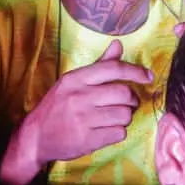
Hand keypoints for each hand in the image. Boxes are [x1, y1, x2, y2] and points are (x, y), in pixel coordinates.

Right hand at [1, 41, 152, 184]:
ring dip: (125, 117)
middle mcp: (79, 97)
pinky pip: (119, 133)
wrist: (35, 136)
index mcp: (76, 79)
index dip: (135, 71)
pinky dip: (118, 132)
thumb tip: (118, 44)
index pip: (113, 69)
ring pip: (124, 115)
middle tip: (126, 103)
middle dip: (131, 99)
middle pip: (124, 93)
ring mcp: (83, 119)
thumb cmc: (57, 106)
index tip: (148, 76)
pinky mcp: (87, 140)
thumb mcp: (72, 82)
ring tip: (113, 118)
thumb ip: (98, 65)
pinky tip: (106, 131)